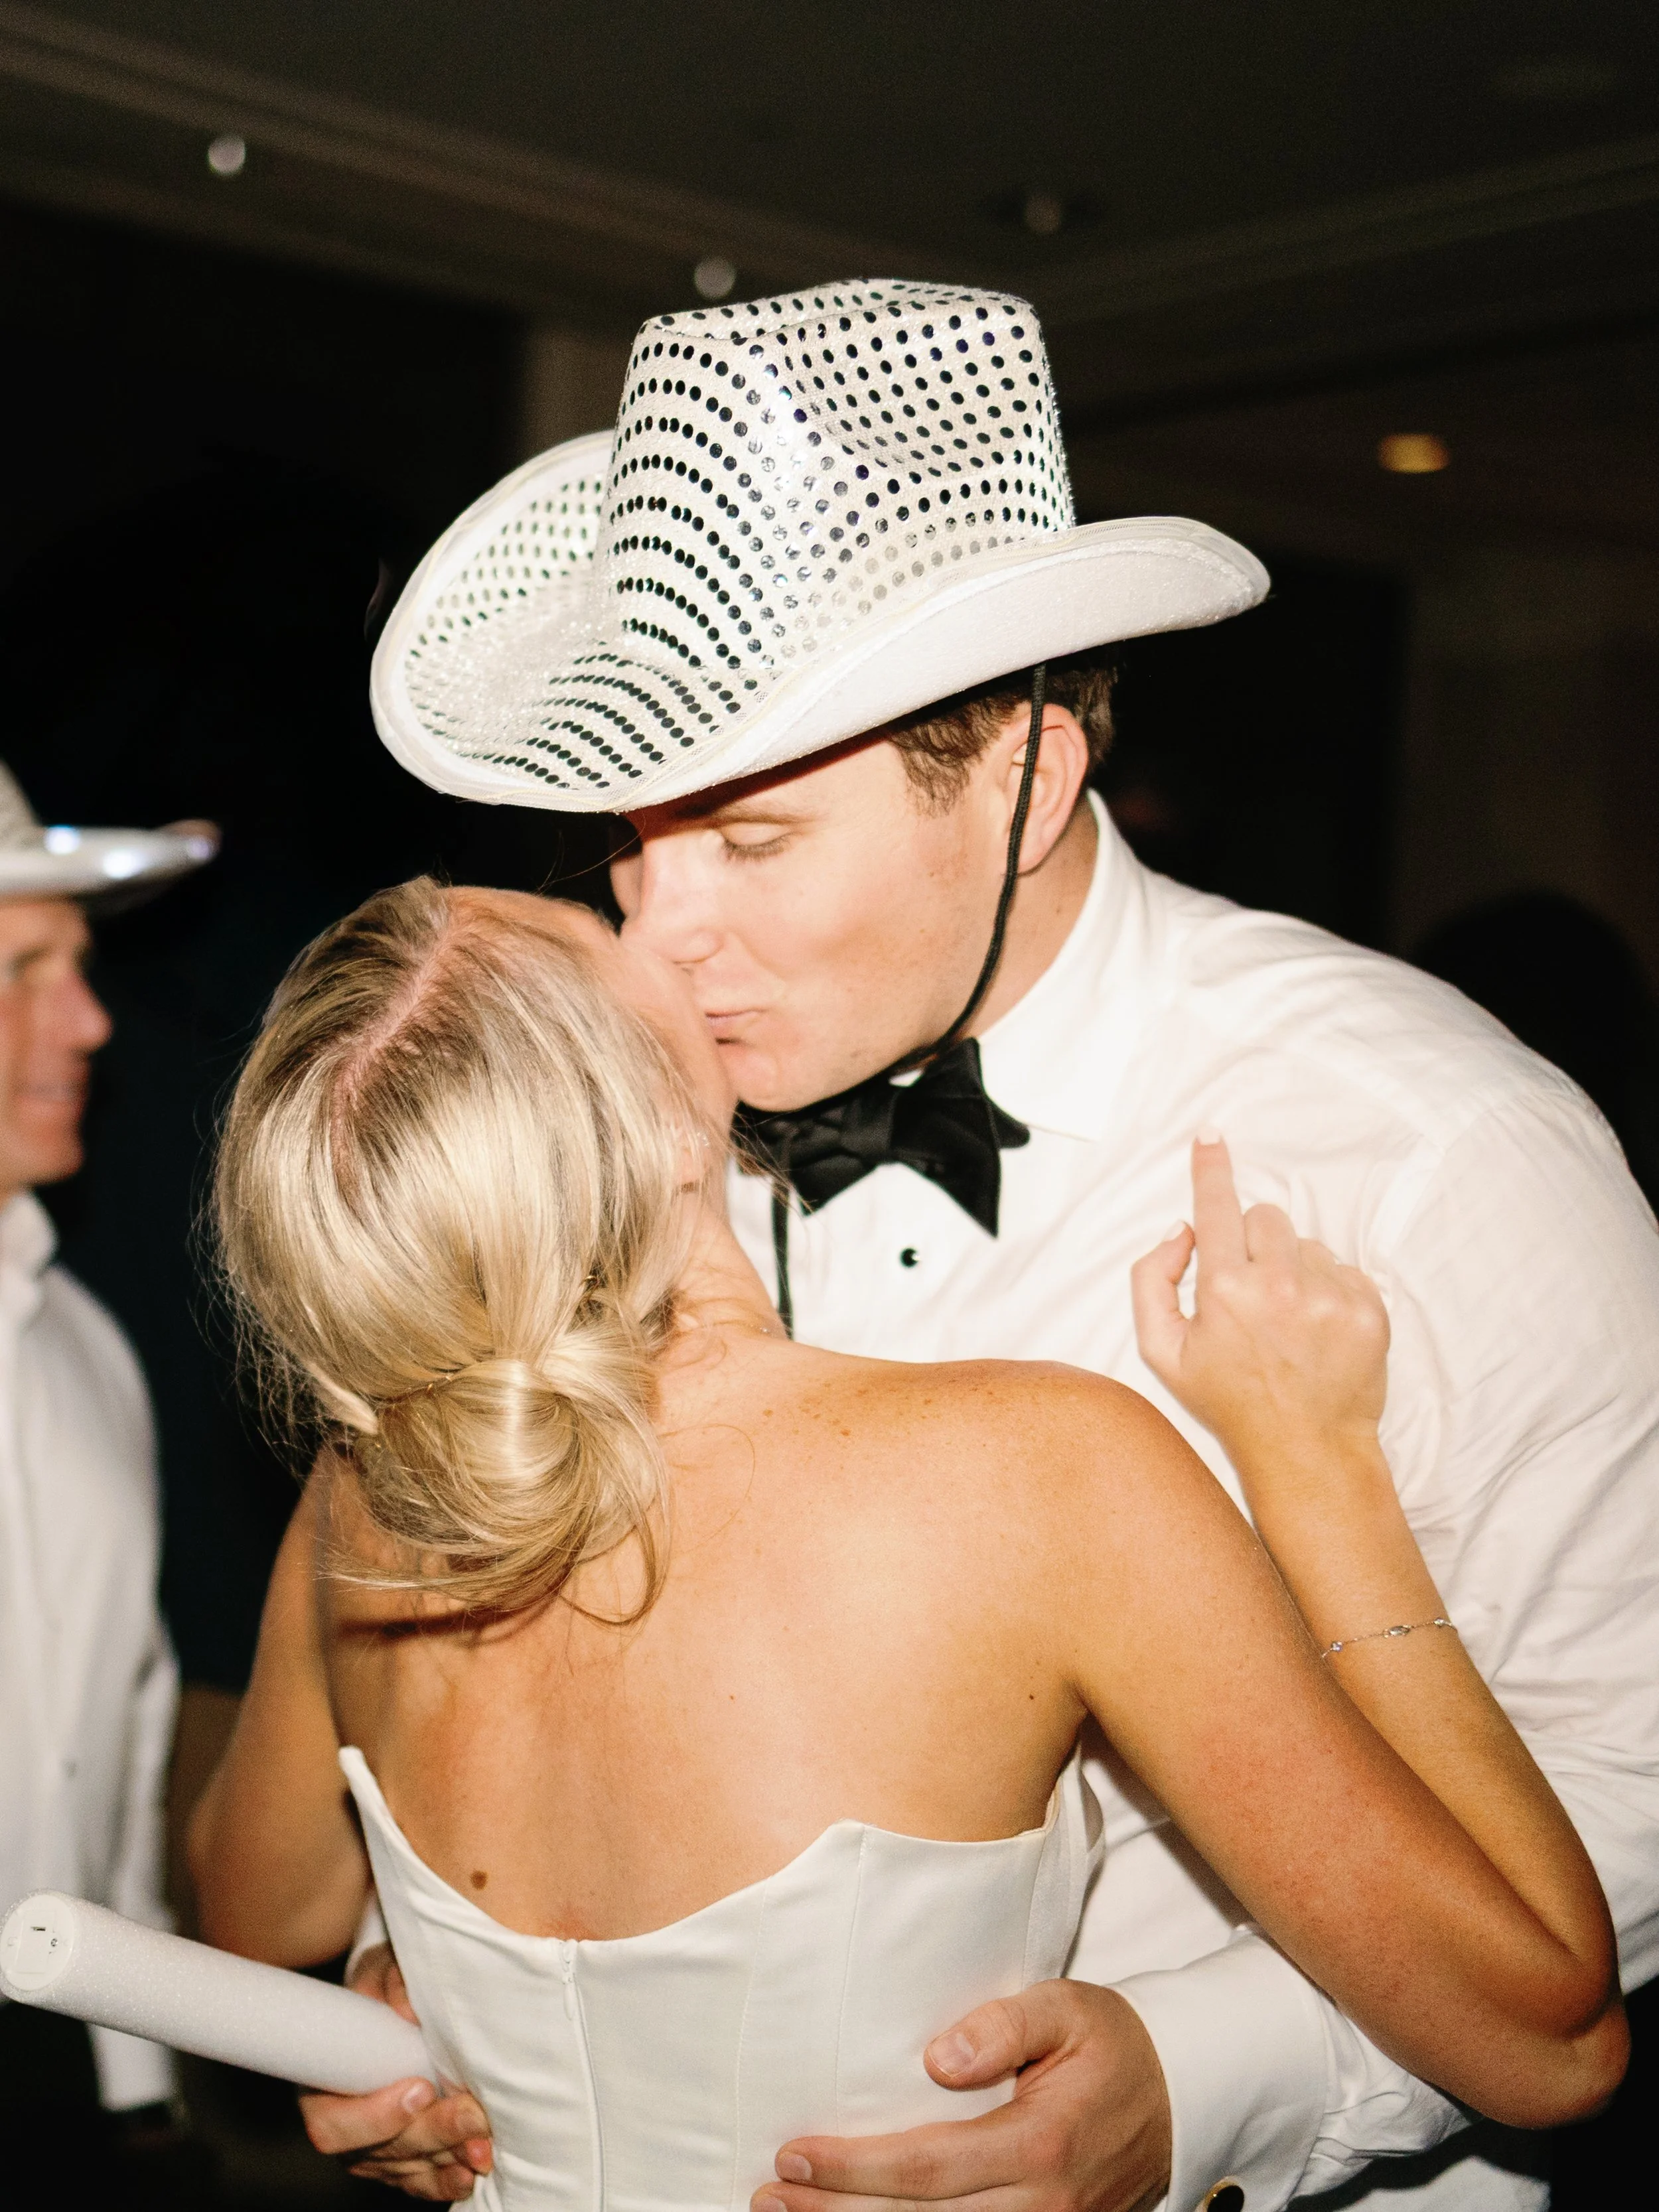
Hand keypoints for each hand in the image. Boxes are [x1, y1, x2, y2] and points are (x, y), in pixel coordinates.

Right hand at [297, 1944, 493, 2201]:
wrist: (405, 1997)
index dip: (376, 2117)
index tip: (421, 2089)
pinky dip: (446, 2179)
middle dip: (430, 2133)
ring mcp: (372, 2148)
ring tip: (482, 2146)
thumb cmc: (387, 1982)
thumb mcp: (385, 1967)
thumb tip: (406, 2008)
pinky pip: (420, 2180)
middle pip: (378, 2151)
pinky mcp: (402, 2158)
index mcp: (322, 2085)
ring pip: (405, 2169)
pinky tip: (470, 2173)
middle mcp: (344, 2124)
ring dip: (446, 2158)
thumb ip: (392, 1981)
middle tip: (471, 2114)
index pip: (332, 2124)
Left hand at [754, 1981, 1169, 2211]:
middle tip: (766, 2195)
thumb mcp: (1066, 2006)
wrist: (1181, 2097)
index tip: (792, 2153)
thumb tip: (936, 2058)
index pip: (926, 2168)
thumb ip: (1004, 2023)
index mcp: (1040, 2145)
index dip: (853, 2168)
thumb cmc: (1111, 2044)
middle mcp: (1041, 2205)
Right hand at [1132, 1130, 1388, 1467]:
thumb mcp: (1163, 1353)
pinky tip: (1316, 1330)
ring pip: (1305, 1243)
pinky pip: (1343, 1268)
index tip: (1210, 1136)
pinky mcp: (1368, 1309)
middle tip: (1249, 1290)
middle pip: (1264, 1218)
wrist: (1307, 1449)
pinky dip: (1327, 1289)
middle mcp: (1279, 1284)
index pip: (1216, 1207)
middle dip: (1252, 1243)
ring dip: (1292, 1268)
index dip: (1210, 1168)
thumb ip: (1151, 1281)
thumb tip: (1180, 1231)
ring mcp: (1329, 1295)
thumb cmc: (1230, 1402)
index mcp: (1224, 1289)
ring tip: (1287, 1321)